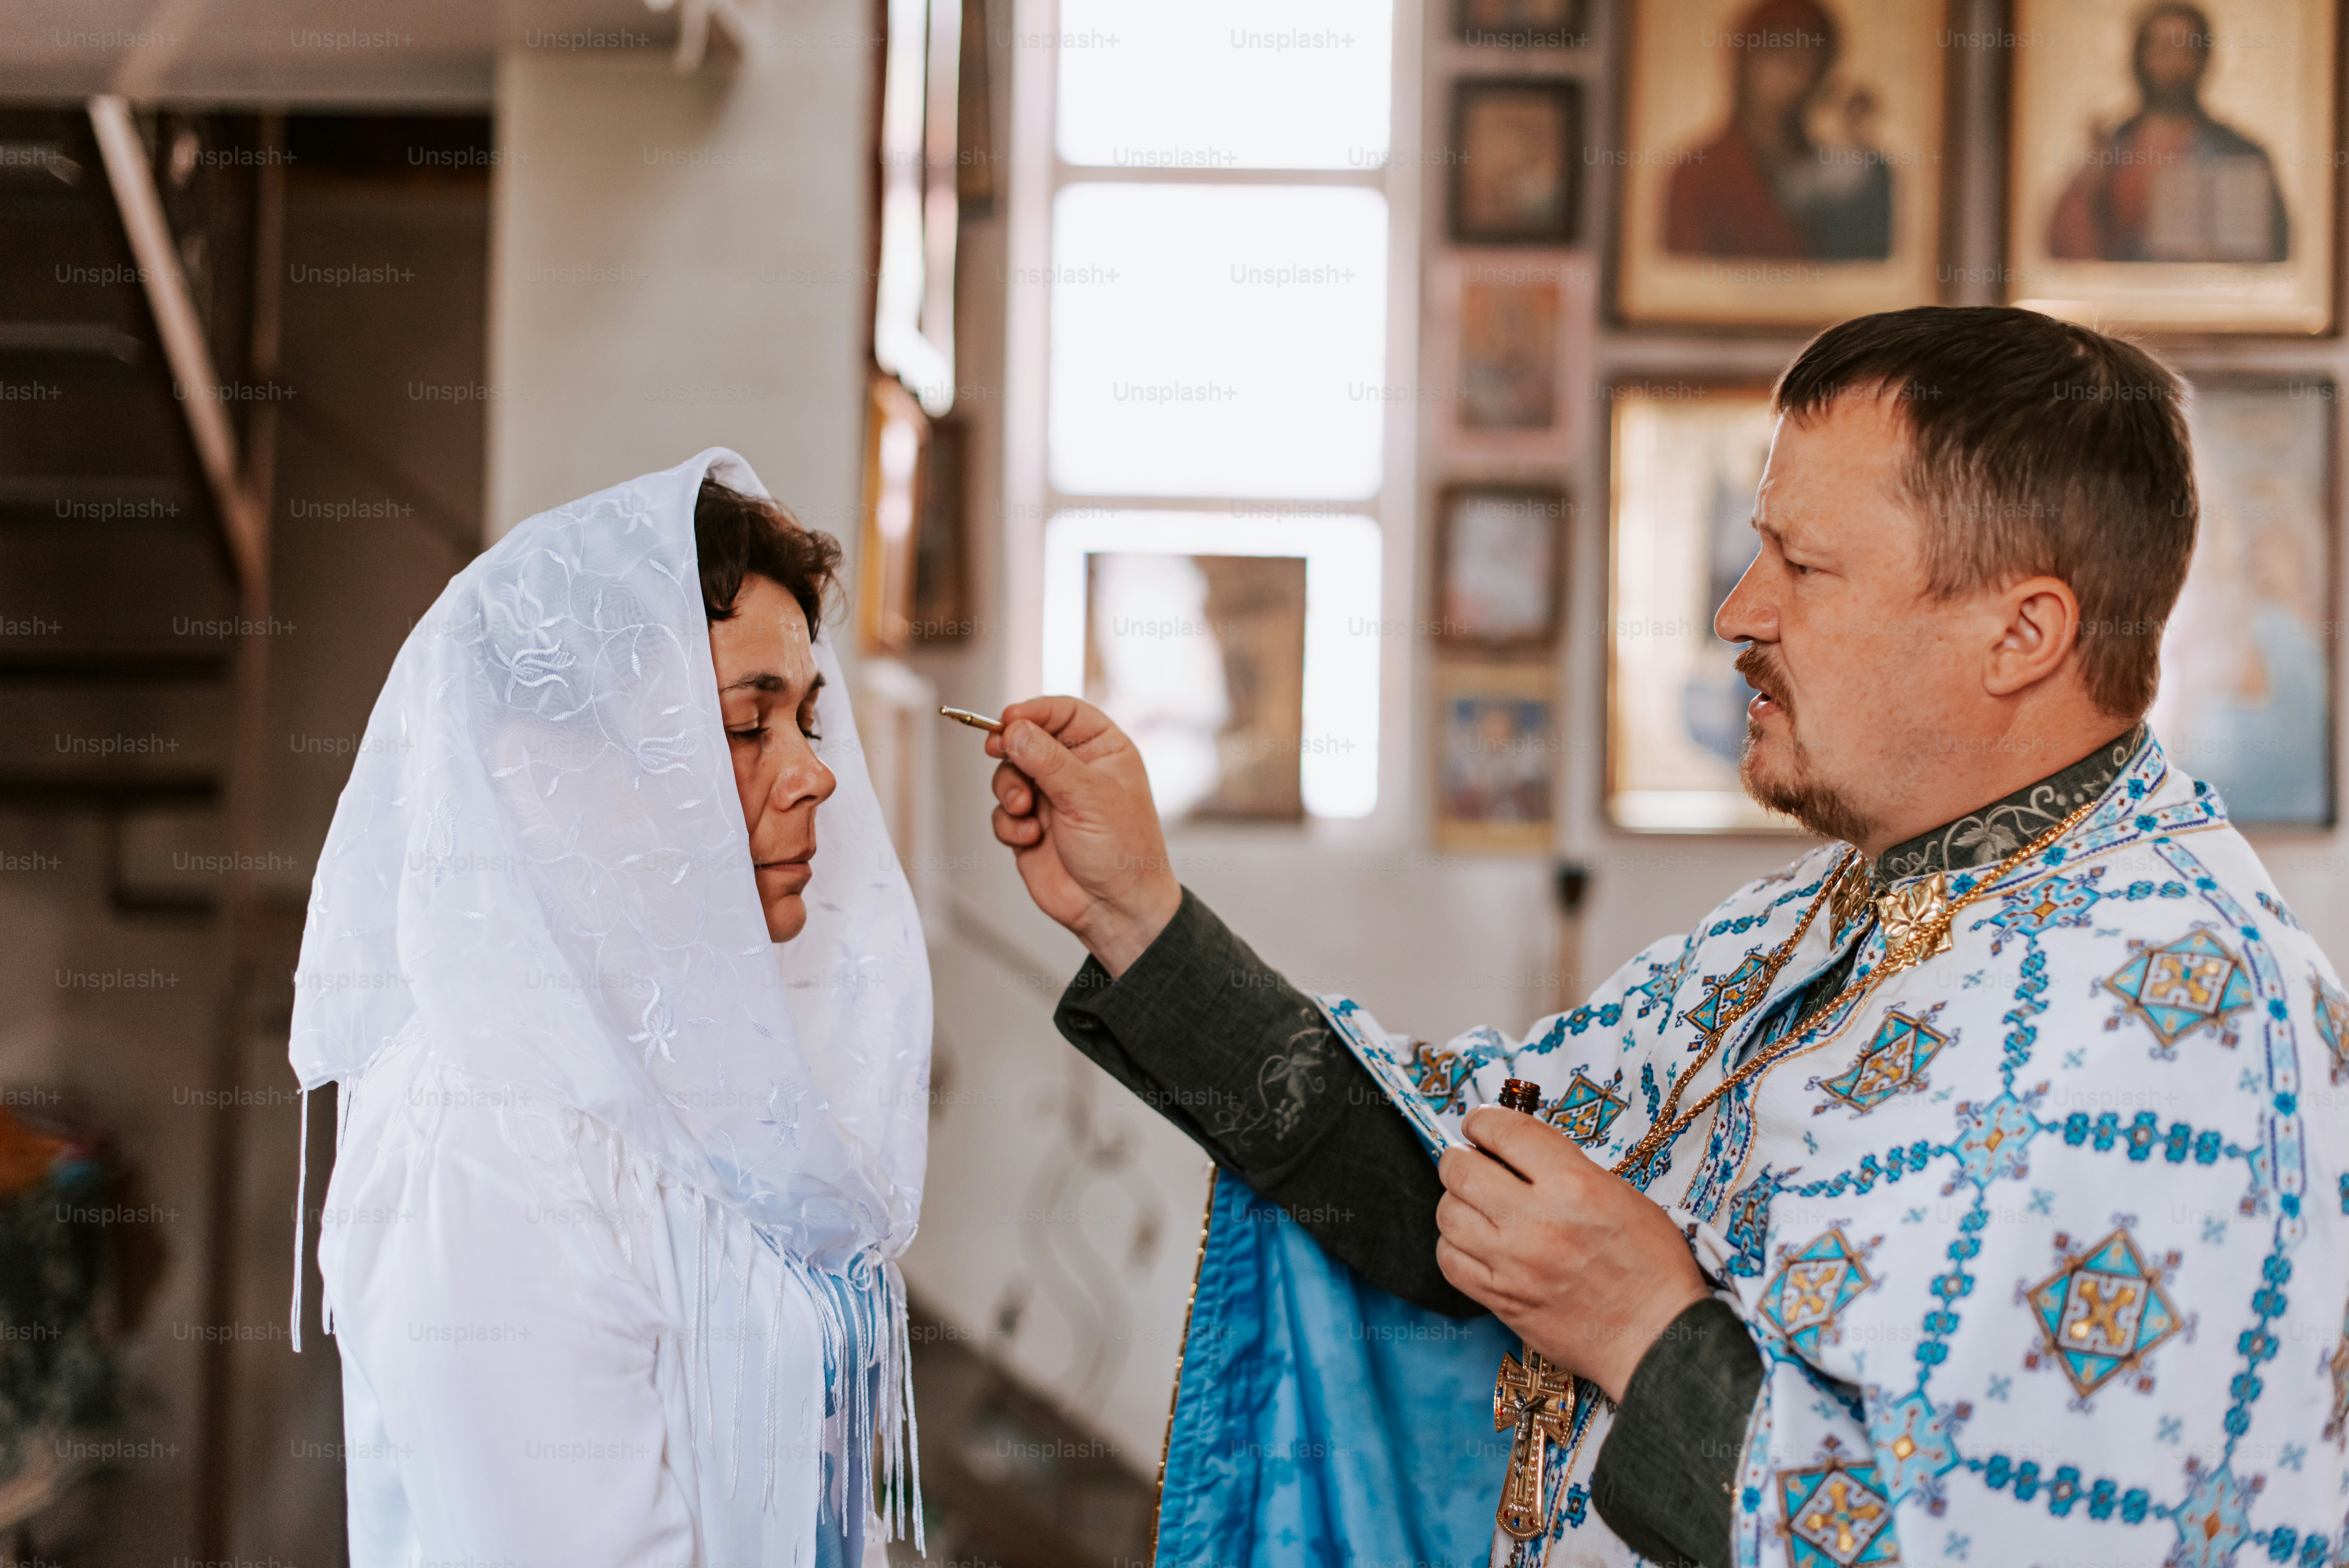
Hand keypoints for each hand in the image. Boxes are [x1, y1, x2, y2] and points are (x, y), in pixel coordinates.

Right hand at [986, 696, 1181, 976]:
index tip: (1008, 718)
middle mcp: (1075, 770)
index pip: (1063, 712)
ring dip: (1008, 789)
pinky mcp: (1030, 826)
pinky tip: (1029, 838)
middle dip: (1011, 750)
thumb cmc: (1124, 851)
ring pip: (1009, 774)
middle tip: (998, 751)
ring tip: (1024, 811)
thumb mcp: (1088, 796)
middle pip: (1027, 739)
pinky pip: (1003, 812)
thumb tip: (1013, 729)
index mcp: (1103, 750)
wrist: (1114, 908)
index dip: (1033, 711)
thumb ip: (1047, 760)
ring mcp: (1051, 798)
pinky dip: (1009, 823)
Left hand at [1435, 1106, 1709, 1401]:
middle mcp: (1537, 1221)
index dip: (1483, 1120)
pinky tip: (1473, 1243)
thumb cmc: (1651, 1265)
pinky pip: (1450, 1261)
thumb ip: (1565, 1168)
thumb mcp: (1621, 1195)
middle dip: (1460, 1158)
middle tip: (1471, 1162)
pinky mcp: (1502, 1300)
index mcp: (1574, 1185)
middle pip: (1461, 1170)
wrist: (1658, 1338)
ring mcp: (1514, 1264)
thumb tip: (1515, 1153)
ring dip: (1456, 1202)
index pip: (1504, 1130)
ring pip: (1448, 1214)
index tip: (1480, 1125)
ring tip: (1475, 1205)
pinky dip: (1454, 1246)